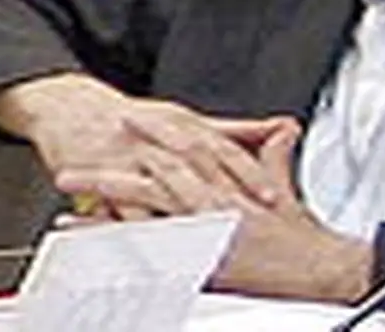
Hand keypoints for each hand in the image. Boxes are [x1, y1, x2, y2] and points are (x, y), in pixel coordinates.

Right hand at [0, 72, 287, 208]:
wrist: (70, 108)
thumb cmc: (133, 118)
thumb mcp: (187, 118)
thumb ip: (236, 130)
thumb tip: (283, 126)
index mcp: (185, 124)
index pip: (224, 149)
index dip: (250, 172)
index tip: (273, 194)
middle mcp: (160, 137)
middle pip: (196, 166)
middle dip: (222, 192)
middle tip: (245, 218)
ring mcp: (130, 156)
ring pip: (160, 185)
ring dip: (183, 211)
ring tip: (204, 235)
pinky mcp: (100, 174)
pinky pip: (119, 203)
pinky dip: (137, 222)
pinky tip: (152, 241)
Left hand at [57, 117, 372, 302]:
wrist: (315, 268)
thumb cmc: (301, 237)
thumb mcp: (284, 189)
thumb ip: (273, 157)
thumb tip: (279, 131)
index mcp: (229, 178)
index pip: (187, 142)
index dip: (158, 127)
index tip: (132, 118)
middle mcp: (211, 194)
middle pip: (157, 162)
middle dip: (122, 148)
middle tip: (88, 138)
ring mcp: (199, 221)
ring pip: (143, 192)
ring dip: (103, 183)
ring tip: (70, 177)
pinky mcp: (192, 249)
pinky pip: (141, 237)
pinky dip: (109, 231)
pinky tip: (83, 229)